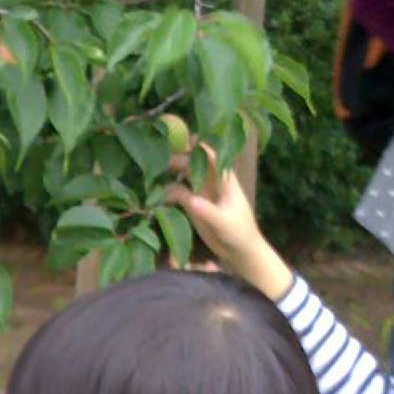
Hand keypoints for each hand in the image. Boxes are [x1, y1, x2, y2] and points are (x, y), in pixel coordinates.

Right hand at [164, 142, 263, 268]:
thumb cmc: (239, 233)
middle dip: (178, 158)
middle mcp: (212, 182)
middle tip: (160, 160)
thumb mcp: (225, 223)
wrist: (240, 251)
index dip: (200, 146)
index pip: (213, 156)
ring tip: (154, 173)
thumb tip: (190, 201)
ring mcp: (201, 193)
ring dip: (170, 172)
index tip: (185, 141)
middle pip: (194, 163)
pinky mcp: (192, 206)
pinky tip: (156, 197)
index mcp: (224, 180)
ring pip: (184, 176)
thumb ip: (208, 212)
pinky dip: (167, 193)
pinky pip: (177, 194)